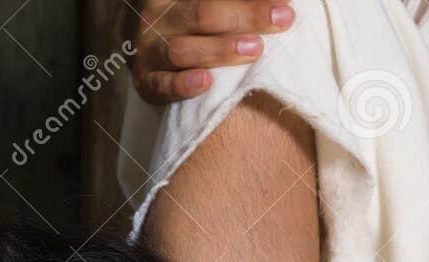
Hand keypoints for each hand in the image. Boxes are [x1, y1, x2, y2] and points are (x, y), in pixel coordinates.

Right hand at [131, 0, 295, 103]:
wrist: (154, 52)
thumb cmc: (194, 26)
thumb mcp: (208, 6)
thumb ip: (234, 5)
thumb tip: (280, 2)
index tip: (283, 0)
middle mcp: (157, 17)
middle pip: (201, 13)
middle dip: (245, 16)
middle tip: (280, 19)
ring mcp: (149, 50)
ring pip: (181, 49)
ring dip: (220, 50)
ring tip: (254, 49)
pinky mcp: (145, 82)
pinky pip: (162, 85)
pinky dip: (183, 85)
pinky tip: (205, 82)